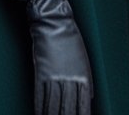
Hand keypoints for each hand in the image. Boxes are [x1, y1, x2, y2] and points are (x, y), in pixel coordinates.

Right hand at [25, 0, 92, 114]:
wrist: (54, 22)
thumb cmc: (70, 38)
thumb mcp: (84, 59)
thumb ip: (86, 80)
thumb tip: (89, 98)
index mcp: (83, 76)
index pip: (84, 104)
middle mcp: (70, 78)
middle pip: (69, 106)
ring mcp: (54, 75)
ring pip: (54, 103)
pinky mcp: (41, 71)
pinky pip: (40, 94)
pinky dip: (39, 106)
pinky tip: (38, 113)